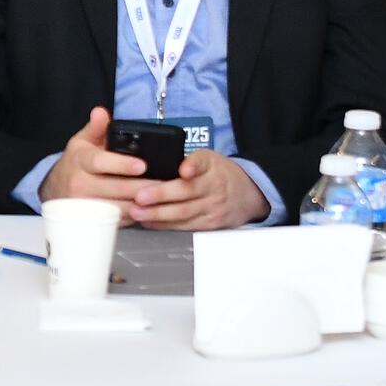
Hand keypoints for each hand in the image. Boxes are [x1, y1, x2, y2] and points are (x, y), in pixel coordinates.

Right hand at [43, 108, 159, 209]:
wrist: (56, 190)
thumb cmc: (77, 163)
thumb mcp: (82, 141)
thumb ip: (96, 127)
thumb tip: (101, 112)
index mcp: (80, 161)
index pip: (100, 163)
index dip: (122, 165)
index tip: (142, 165)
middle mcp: (80, 184)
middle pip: (116, 188)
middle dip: (143, 186)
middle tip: (167, 183)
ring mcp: (86, 205)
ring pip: (120, 207)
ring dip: (144, 203)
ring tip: (165, 196)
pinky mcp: (94, 220)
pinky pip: (120, 220)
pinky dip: (138, 215)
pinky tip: (153, 208)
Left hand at [123, 149, 266, 230]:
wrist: (247, 194)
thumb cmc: (217, 174)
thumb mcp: (207, 159)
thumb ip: (186, 161)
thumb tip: (151, 166)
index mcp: (211, 165)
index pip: (202, 161)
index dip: (192, 165)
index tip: (184, 169)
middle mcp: (214, 185)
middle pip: (187, 191)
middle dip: (161, 195)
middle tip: (140, 197)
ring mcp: (214, 206)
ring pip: (184, 212)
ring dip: (158, 214)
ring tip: (138, 213)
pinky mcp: (211, 224)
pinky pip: (186, 226)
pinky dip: (165, 225)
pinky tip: (149, 222)